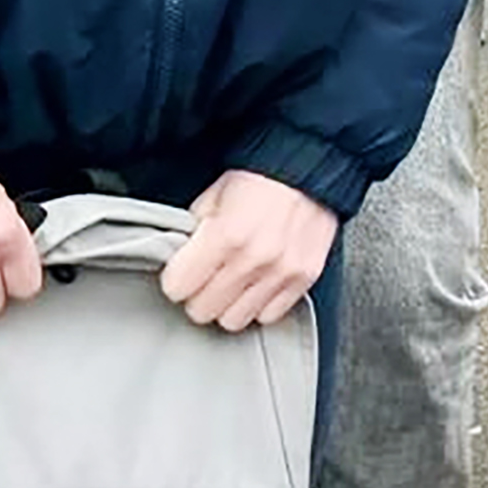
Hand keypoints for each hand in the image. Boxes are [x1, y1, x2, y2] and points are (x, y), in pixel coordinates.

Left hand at [162, 170, 339, 331]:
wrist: (311, 166)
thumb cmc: (260, 177)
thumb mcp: (213, 196)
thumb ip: (193, 232)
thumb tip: (179, 260)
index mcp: (225, 235)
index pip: (177, 288)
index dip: (176, 279)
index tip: (183, 271)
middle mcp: (254, 259)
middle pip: (202, 311)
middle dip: (198, 295)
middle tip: (206, 277)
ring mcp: (281, 272)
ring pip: (233, 321)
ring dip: (228, 304)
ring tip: (234, 282)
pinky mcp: (304, 278)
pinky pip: (269, 316)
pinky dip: (259, 304)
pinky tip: (258, 284)